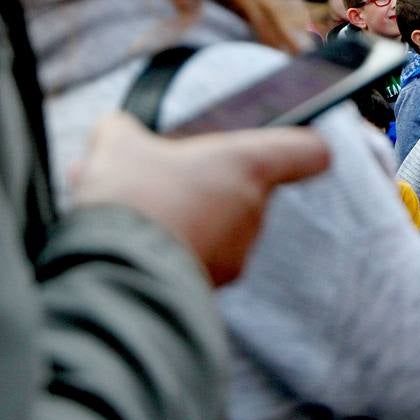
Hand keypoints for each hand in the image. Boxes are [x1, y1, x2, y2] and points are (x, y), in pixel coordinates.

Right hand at [71, 113, 329, 285]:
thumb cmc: (133, 199)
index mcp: (247, 166)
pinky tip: (118, 247)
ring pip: (208, 226)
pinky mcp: (211, 289)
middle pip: (237, 190)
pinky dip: (162, 253)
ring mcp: (235, 254)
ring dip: (173, 220)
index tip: (304, 150)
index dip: (303, 149)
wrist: (116, 276)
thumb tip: (114, 130)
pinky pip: (190, 260)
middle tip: (145, 183)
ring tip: (118, 215)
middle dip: (192, 187)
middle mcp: (252, 211)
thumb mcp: (118, 146)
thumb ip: (122, 131)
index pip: (305, 153)